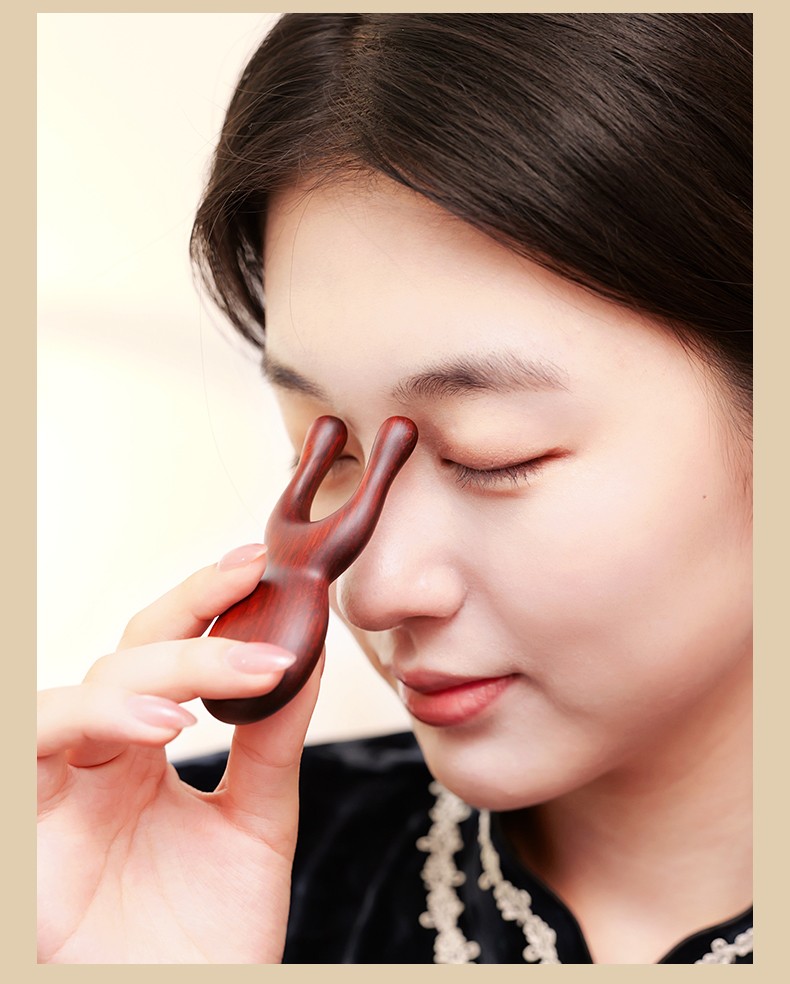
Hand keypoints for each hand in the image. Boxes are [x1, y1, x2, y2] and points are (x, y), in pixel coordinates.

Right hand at [37, 544, 321, 962]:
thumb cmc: (209, 936)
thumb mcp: (256, 822)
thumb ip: (272, 741)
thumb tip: (308, 651)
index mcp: (145, 751)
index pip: (167, 654)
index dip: (204, 603)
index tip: (256, 563)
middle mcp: (98, 760)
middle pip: (129, 654)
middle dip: (191, 615)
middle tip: (250, 583)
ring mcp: (60, 789)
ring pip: (84, 686)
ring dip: (155, 670)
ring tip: (232, 677)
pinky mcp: (30, 825)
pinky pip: (33, 745)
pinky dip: (94, 720)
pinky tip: (161, 726)